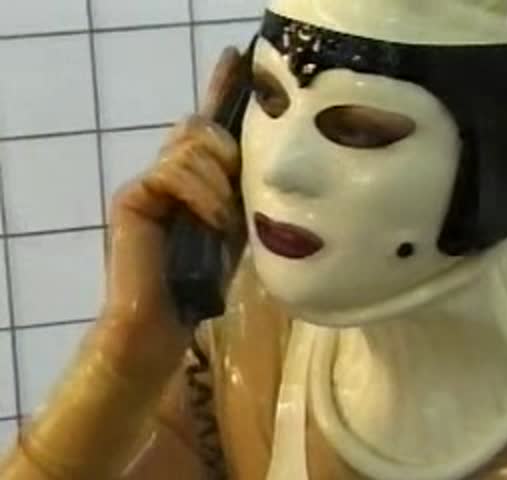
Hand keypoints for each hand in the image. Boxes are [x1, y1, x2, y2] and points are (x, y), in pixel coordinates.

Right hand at [100, 47, 243, 374]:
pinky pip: (175, 171)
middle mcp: (168, 171)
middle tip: (237, 185)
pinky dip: (202, 194)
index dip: (221, 88)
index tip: (238, 57)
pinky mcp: (133, 194)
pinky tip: (211, 221)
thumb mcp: (234, 226)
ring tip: (224, 221)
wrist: (164, 320)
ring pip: (190, 146)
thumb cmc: (203, 279)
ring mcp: (147, 181)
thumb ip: (239, 190)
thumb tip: (260, 155)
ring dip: (219, 182)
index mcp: (194, 177)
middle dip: (227, 148)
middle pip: (198, 126)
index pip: (207, 124)